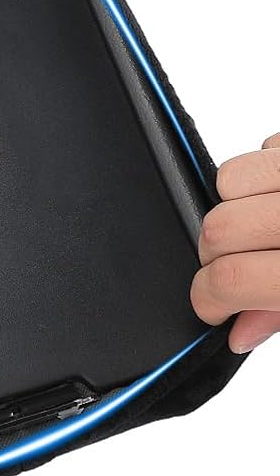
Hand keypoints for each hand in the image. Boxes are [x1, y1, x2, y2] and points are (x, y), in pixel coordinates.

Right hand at [191, 133, 279, 352]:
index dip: (207, 299)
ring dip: (236, 206)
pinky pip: (261, 146)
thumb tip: (237, 329)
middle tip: (242, 269)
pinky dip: (265, 173)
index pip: (231, 279)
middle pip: (217, 230)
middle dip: (216, 256)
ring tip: (266, 225)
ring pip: (228, 180)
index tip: (210, 307)